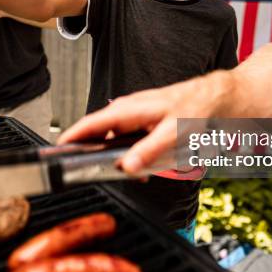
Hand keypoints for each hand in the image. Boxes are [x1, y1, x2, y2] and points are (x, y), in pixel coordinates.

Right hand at [58, 71, 230, 173]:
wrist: (214, 98)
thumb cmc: (196, 107)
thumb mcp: (173, 132)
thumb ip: (148, 150)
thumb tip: (126, 166)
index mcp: (129, 110)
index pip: (90, 123)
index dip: (71, 137)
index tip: (58, 151)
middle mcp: (128, 111)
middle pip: (98, 133)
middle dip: (91, 152)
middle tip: (88, 171)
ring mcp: (134, 116)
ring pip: (113, 139)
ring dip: (113, 156)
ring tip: (125, 173)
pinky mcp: (143, 123)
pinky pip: (127, 140)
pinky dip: (128, 154)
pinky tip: (141, 166)